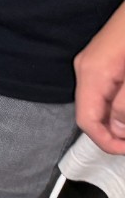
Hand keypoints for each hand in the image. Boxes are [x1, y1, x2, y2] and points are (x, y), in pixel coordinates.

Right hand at [74, 5, 124, 153]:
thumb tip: (117, 130)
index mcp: (92, 73)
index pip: (86, 120)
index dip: (106, 141)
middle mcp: (84, 67)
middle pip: (89, 112)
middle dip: (113, 130)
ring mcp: (90, 61)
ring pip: (96, 101)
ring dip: (116, 116)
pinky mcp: (100, 58)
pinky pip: (102, 89)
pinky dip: (115, 102)